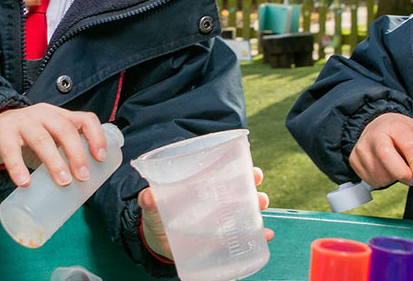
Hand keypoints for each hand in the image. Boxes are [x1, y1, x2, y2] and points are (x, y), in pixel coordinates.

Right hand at [0, 103, 105, 187]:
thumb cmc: (32, 137)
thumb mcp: (52, 137)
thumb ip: (66, 152)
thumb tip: (85, 183)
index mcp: (61, 115)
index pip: (85, 119)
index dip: (96, 137)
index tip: (101, 159)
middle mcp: (44, 115)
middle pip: (64, 129)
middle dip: (77, 154)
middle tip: (82, 176)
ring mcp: (23, 122)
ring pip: (41, 139)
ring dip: (54, 162)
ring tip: (63, 181)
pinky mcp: (4, 135)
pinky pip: (11, 151)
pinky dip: (18, 167)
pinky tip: (25, 182)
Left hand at [138, 167, 273, 260]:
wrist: (158, 244)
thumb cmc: (158, 219)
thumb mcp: (153, 210)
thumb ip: (150, 203)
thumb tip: (147, 196)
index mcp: (202, 187)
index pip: (224, 173)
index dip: (241, 169)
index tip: (253, 170)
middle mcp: (216, 201)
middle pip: (240, 190)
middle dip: (253, 188)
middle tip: (259, 192)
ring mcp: (222, 220)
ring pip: (246, 210)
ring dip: (257, 209)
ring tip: (261, 209)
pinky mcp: (223, 238)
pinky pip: (245, 236)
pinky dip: (258, 235)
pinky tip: (265, 235)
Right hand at [348, 112, 412, 187]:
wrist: (378, 128)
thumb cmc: (400, 133)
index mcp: (393, 126)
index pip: (406, 144)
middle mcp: (373, 135)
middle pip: (386, 157)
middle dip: (403, 173)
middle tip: (412, 177)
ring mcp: (361, 147)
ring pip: (379, 174)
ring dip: (393, 179)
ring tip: (397, 168)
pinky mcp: (354, 160)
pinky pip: (371, 181)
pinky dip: (382, 181)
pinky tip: (385, 170)